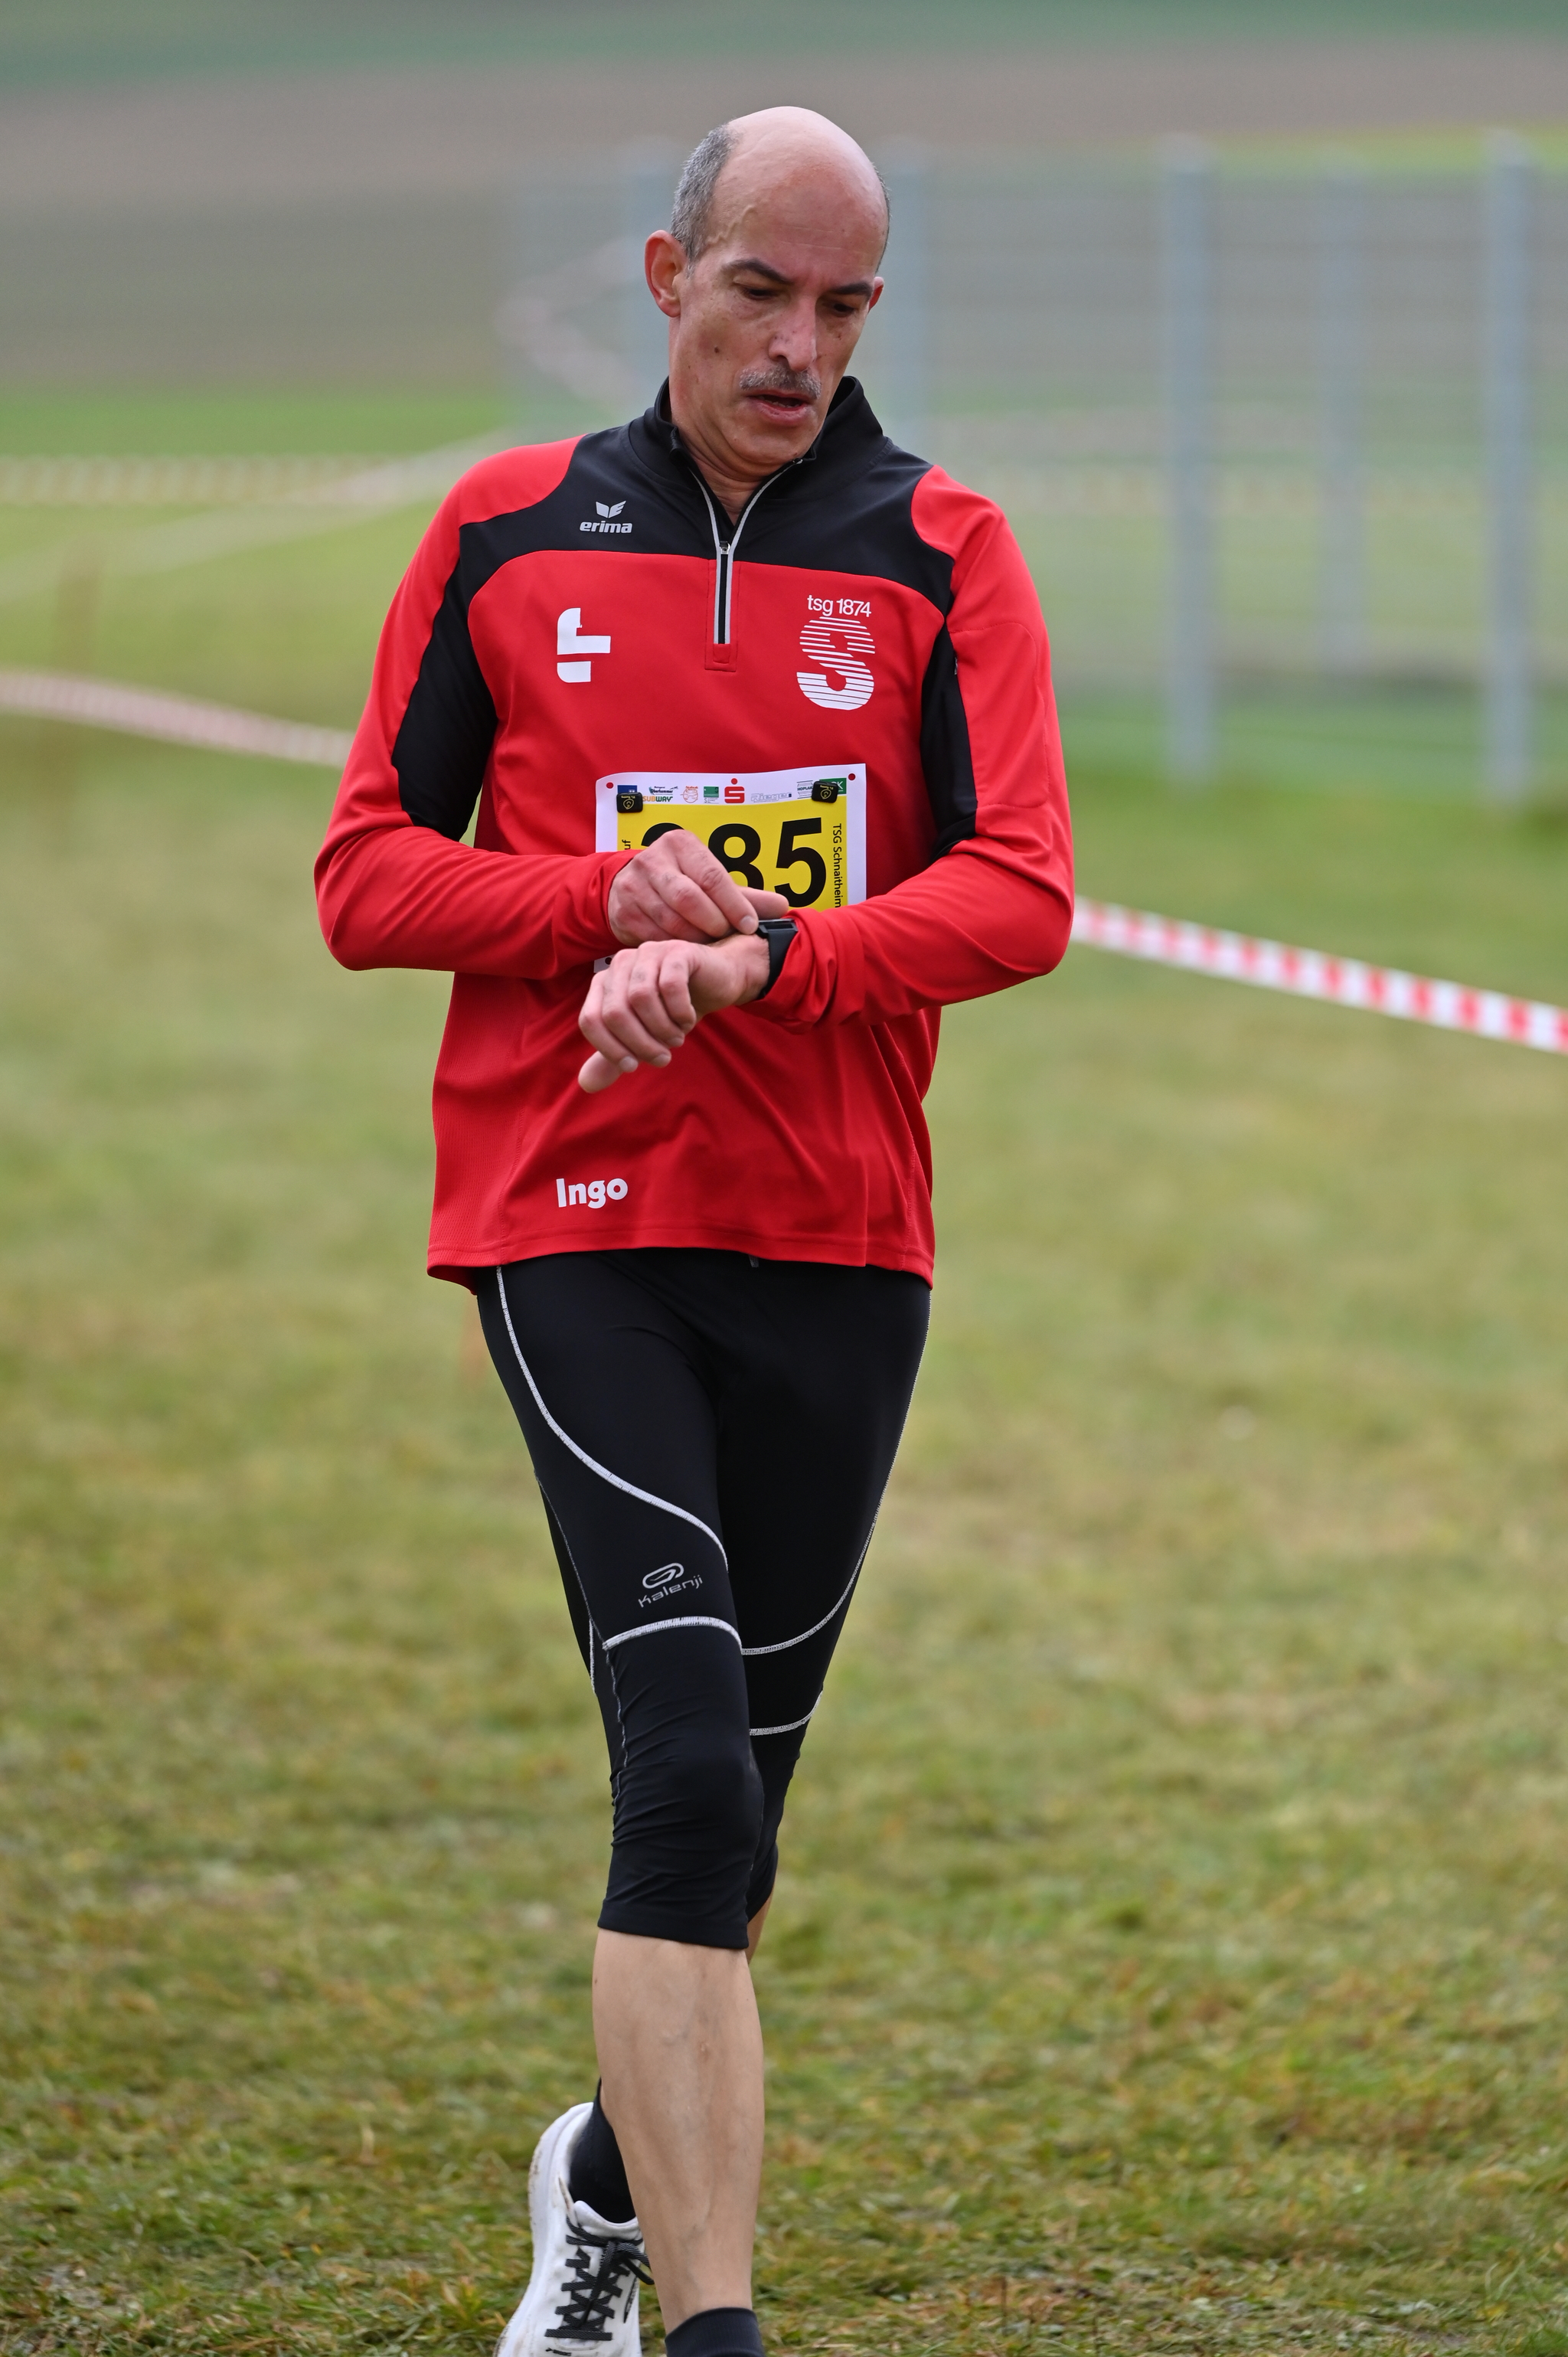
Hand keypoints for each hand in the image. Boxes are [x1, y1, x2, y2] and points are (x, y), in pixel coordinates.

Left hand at [577, 932, 770, 1091]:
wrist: (716, 982)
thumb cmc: (673, 1010)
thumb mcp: (642, 1038)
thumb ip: (615, 1057)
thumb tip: (586, 1084)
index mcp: (604, 982)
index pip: (590, 1019)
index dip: (609, 1049)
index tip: (633, 1066)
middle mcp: (620, 963)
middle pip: (615, 1012)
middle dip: (639, 1044)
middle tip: (662, 1058)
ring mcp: (648, 953)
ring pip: (641, 997)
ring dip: (661, 1028)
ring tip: (676, 1039)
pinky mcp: (676, 951)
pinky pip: (671, 985)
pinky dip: (680, 1012)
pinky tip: (687, 1020)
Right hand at [608, 827, 787, 945]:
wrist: (627, 888)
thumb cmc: (679, 882)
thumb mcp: (710, 881)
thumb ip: (746, 896)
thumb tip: (784, 907)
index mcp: (679, 844)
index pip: (712, 876)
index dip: (734, 905)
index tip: (750, 926)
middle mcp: (652, 859)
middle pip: (689, 899)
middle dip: (714, 923)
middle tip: (726, 937)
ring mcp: (633, 886)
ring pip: (672, 921)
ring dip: (696, 938)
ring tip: (710, 945)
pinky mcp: (623, 912)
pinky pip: (655, 937)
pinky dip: (675, 947)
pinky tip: (687, 950)